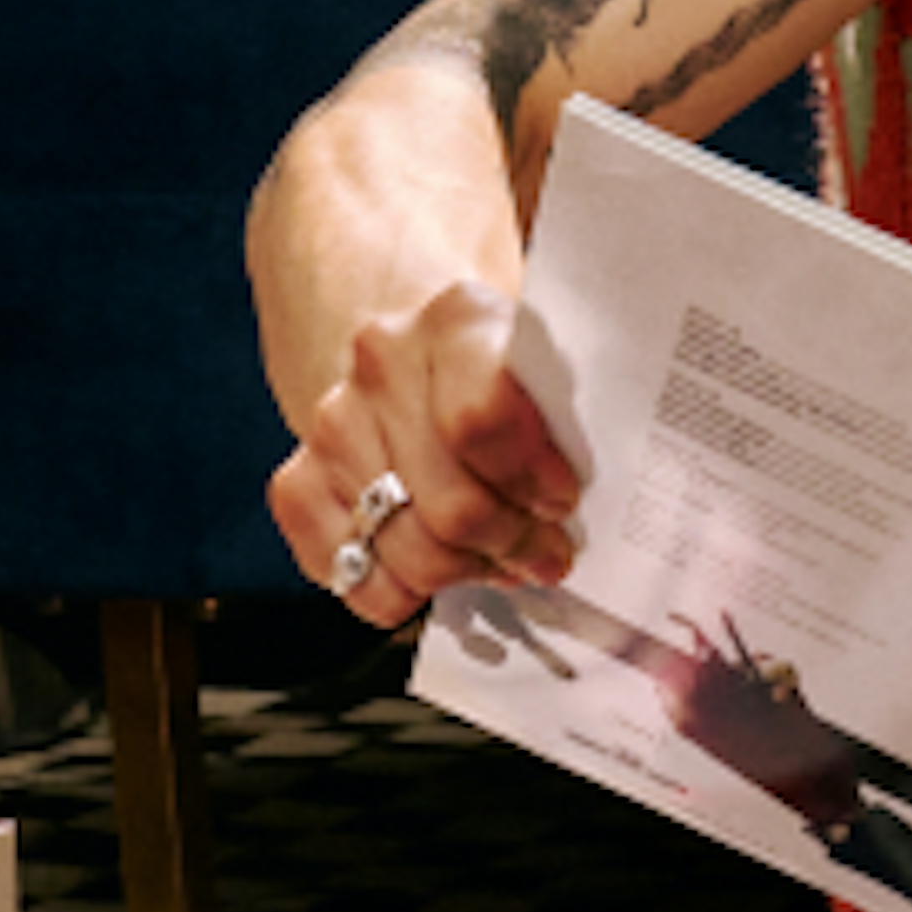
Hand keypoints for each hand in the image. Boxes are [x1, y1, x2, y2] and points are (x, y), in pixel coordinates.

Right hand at [266, 279, 581, 627]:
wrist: (420, 337)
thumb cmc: (509, 364)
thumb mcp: (554, 360)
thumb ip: (576, 411)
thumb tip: (614, 491)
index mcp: (457, 318)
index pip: (482, 421)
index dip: (531, 480)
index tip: (564, 503)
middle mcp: (382, 362)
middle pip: (448, 503)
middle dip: (511, 546)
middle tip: (548, 556)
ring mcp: (332, 423)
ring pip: (402, 549)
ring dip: (463, 572)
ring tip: (500, 560)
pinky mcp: (297, 479)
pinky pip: (346, 573)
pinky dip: (399, 593)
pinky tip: (438, 570)